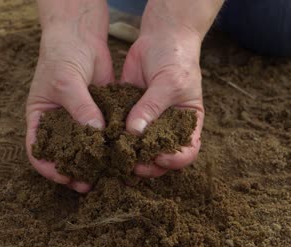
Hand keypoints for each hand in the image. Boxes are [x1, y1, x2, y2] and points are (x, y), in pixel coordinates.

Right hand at [25, 25, 113, 192]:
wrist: (80, 36)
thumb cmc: (62, 56)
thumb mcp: (65, 81)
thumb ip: (79, 107)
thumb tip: (96, 133)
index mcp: (40, 119)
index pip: (37, 150)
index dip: (48, 167)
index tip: (64, 176)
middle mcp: (59, 124)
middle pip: (63, 155)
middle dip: (74, 171)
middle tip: (88, 184)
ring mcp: (80, 120)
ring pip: (86, 148)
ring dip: (95, 163)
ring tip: (108, 176)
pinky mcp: (99, 114)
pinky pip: (104, 134)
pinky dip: (110, 146)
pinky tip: (122, 155)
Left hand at [121, 31, 203, 177]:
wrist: (162, 36)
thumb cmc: (176, 59)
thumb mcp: (169, 83)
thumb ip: (152, 107)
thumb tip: (134, 132)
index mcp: (188, 124)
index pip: (187, 151)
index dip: (175, 160)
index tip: (159, 157)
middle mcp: (168, 128)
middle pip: (160, 156)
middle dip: (147, 163)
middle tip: (131, 165)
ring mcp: (148, 122)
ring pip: (139, 147)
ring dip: (128, 155)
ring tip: (115, 158)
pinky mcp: (129, 113)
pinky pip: (122, 130)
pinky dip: (114, 137)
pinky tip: (103, 141)